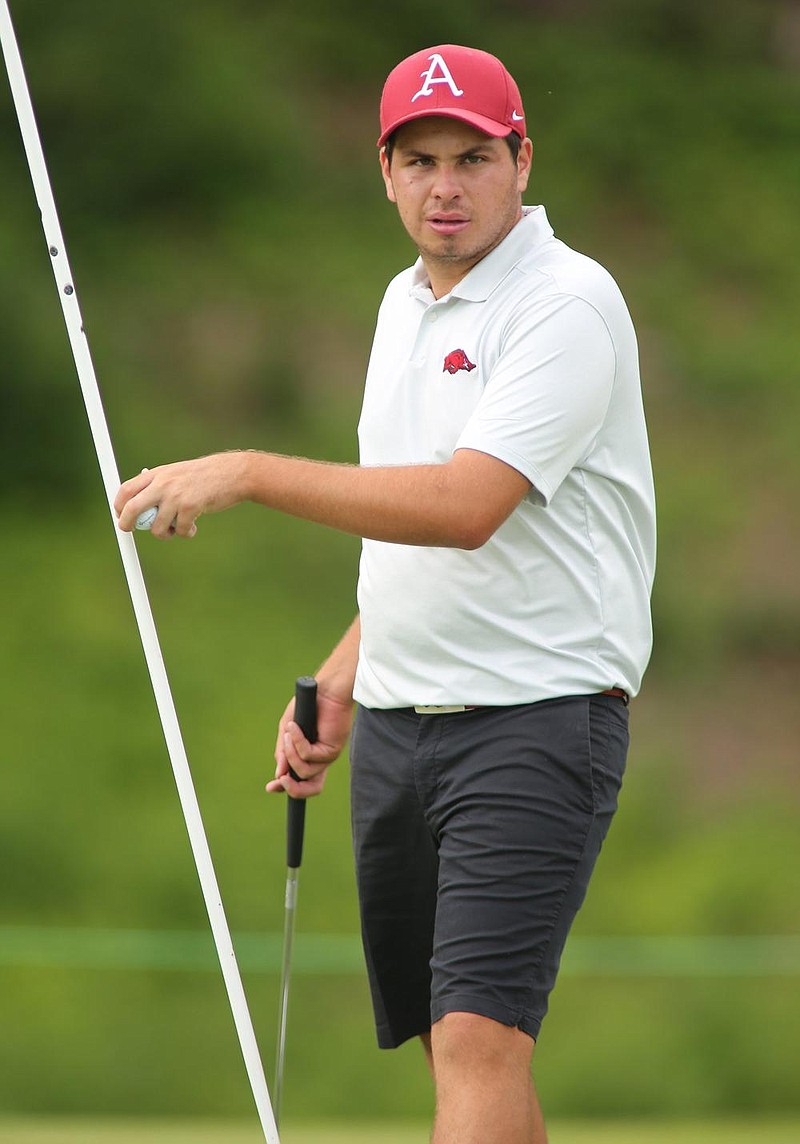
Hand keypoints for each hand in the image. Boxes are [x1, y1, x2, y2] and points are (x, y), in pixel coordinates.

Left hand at [114, 452, 251, 538]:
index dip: (119, 505)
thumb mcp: (176, 474)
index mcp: (157, 474)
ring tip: (177, 529)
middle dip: (126, 523)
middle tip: (129, 529)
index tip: (121, 516)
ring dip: (165, 534)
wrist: (231, 473)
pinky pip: (180, 531)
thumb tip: (137, 508)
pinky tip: (193, 527)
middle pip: (132, 508)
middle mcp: (163, 484)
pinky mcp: (190, 507)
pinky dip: (186, 533)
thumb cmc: (204, 477)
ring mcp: (176, 496)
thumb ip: (158, 486)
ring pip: (157, 527)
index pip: (126, 489)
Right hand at [267, 685, 354, 799]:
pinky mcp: (333, 748)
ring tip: (287, 734)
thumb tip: (279, 774)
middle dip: (294, 789)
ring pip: (306, 772)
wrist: (325, 690)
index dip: (285, 789)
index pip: (301, 782)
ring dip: (291, 755)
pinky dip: (297, 742)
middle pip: (312, 788)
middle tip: (281, 778)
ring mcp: (328, 755)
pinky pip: (309, 755)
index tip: (269, 787)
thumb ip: (283, 751)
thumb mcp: (288, 731)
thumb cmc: (308, 707)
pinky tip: (293, 728)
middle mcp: (321, 759)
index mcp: (310, 757)